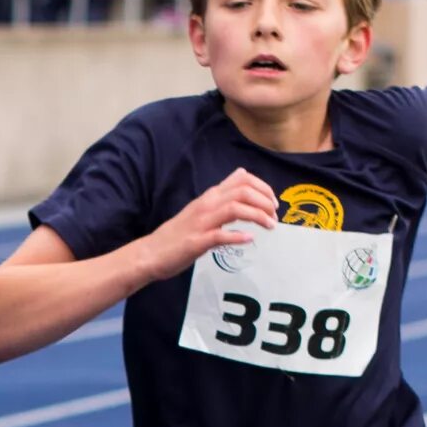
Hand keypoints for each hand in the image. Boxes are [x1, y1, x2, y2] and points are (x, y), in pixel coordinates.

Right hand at [141, 167, 276, 278]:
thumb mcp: (202, 207)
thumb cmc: (179, 233)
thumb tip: (241, 173)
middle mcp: (206, 204)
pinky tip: (249, 239)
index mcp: (210, 196)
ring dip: (257, 215)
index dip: (263, 188)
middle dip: (265, 201)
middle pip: (242, 191)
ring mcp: (201, 222)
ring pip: (235, 208)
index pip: (242, 179)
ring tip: (270, 226)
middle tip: (274, 216)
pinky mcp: (197, 241)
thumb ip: (222, 193)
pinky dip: (237, 236)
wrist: (152, 253)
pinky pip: (220, 235)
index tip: (273, 202)